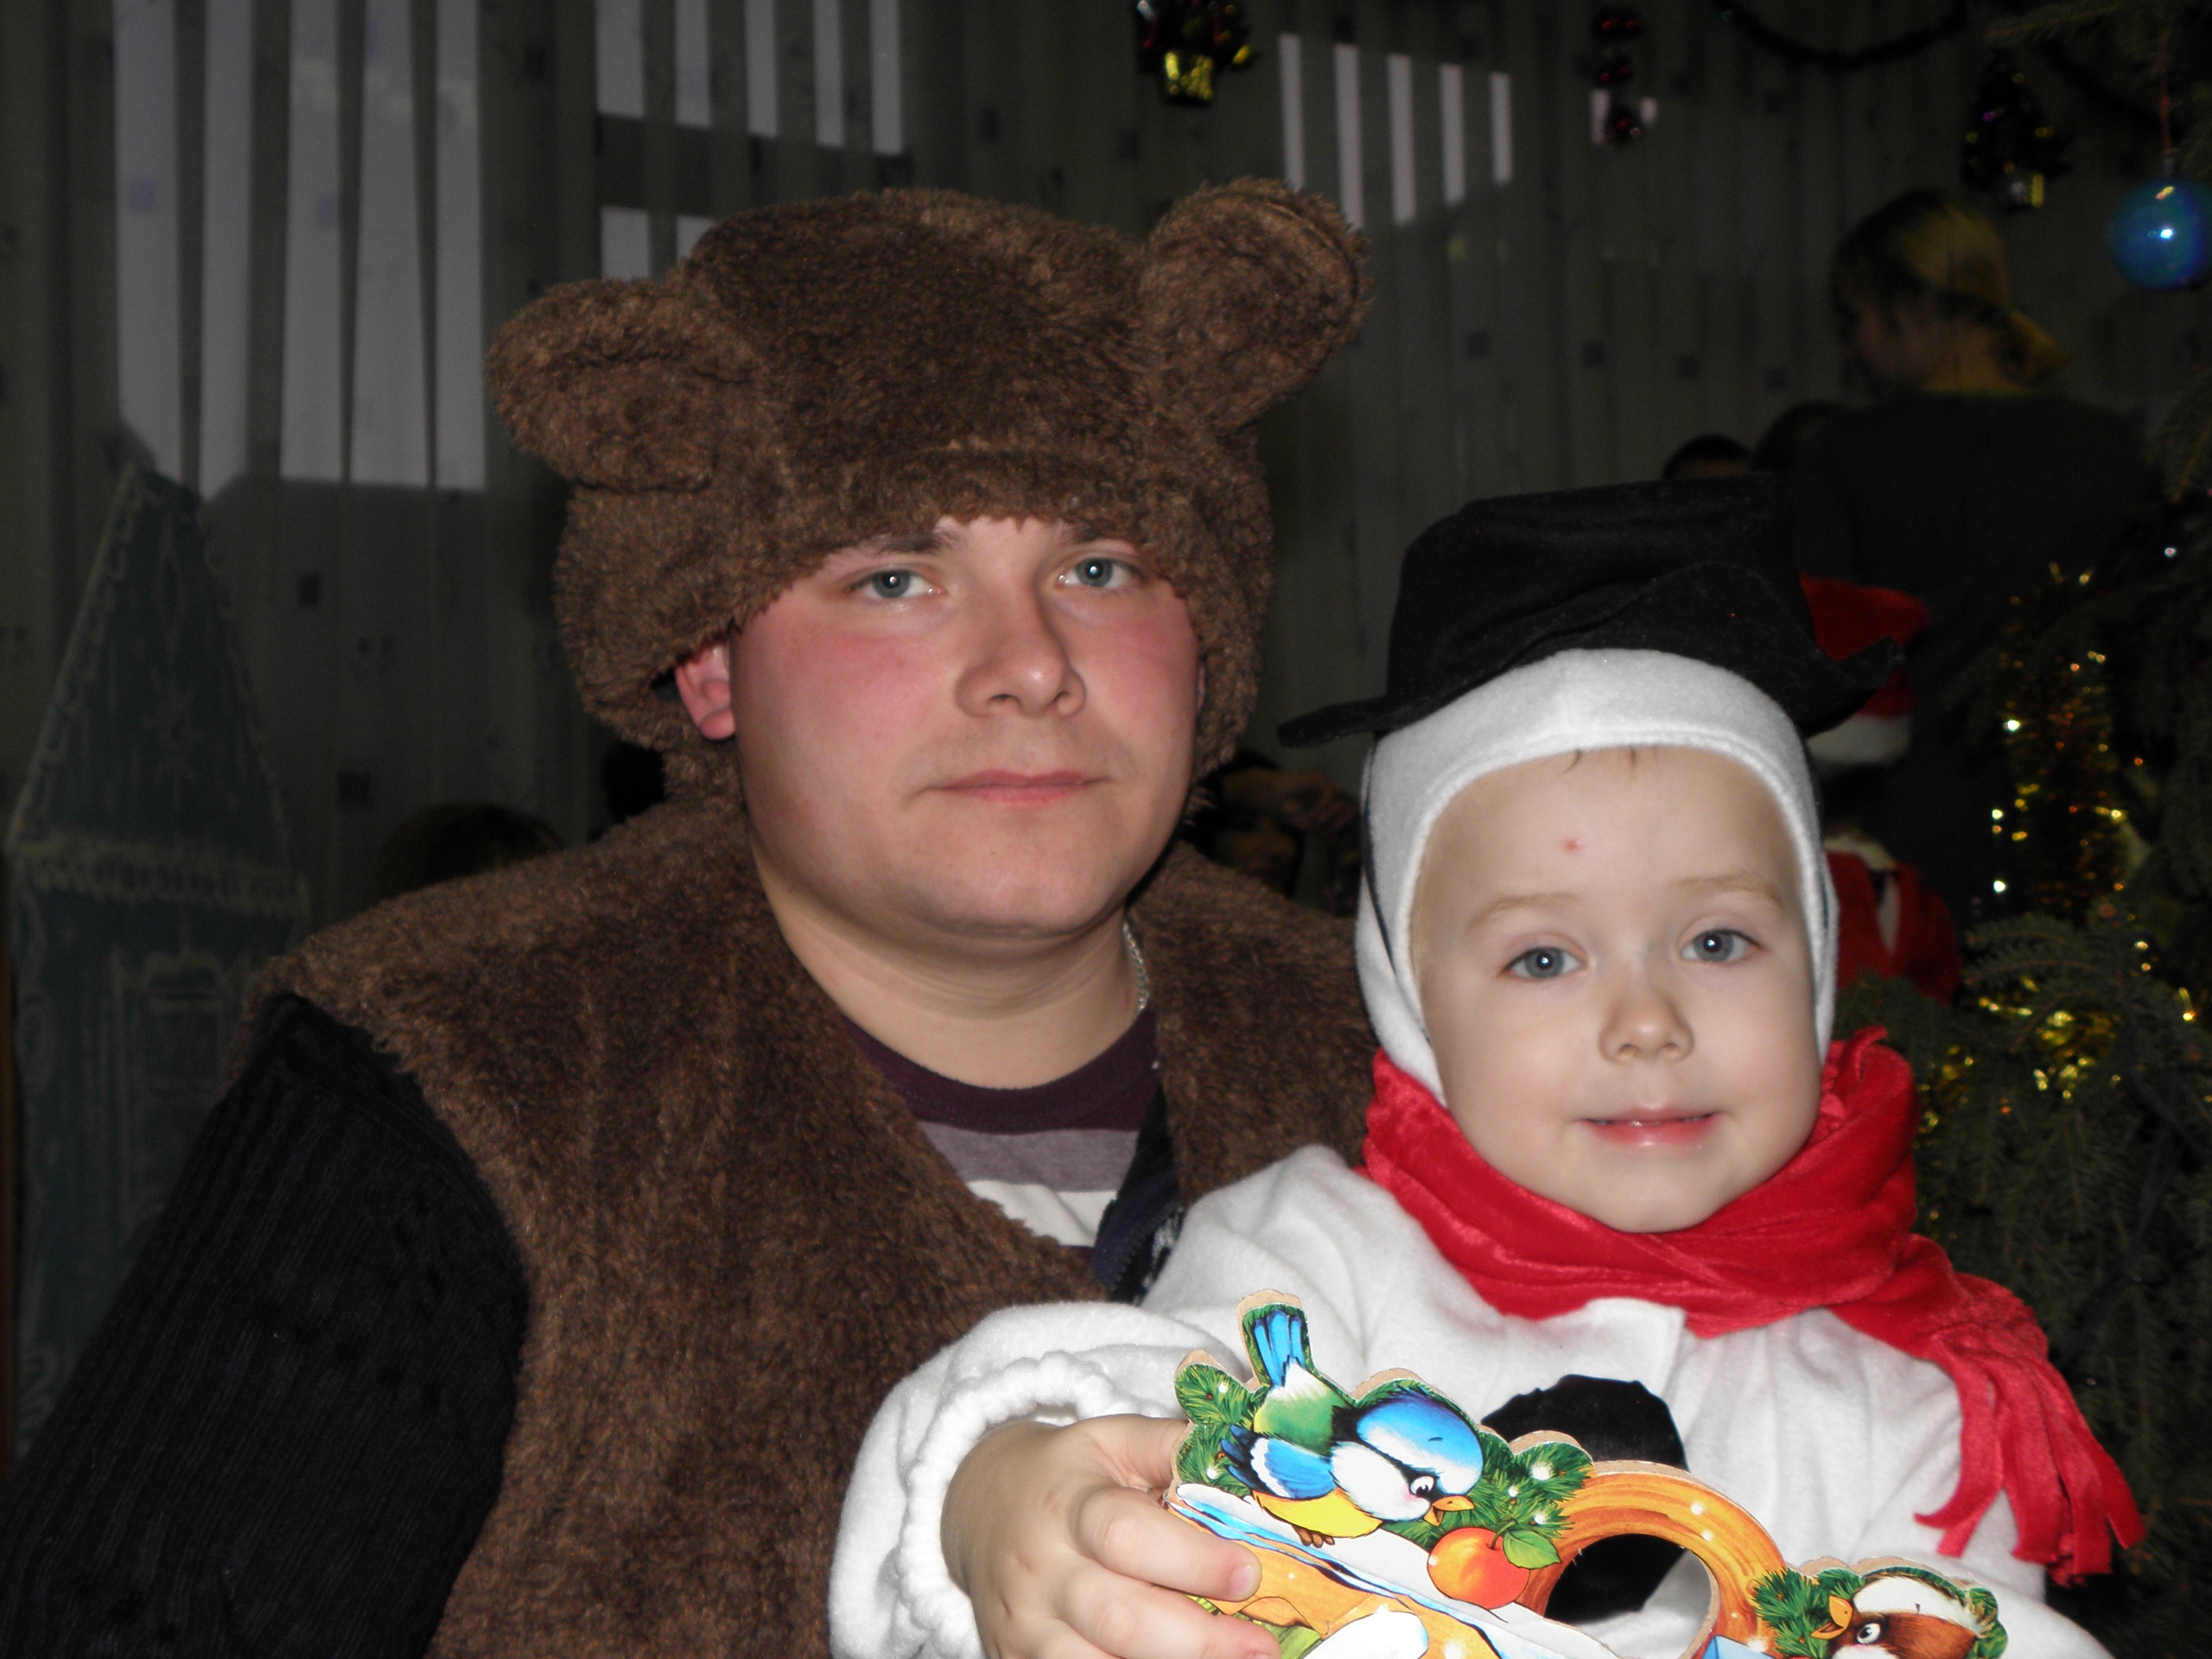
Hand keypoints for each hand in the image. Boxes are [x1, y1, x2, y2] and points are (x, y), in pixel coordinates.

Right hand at [941, 1415, 1274, 1658]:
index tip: (1248, 1573)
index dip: (1192, 1559)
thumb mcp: (1114, 1441)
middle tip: (1260, 1647)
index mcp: (1068, 1504)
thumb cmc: (1067, 1475)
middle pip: (1120, 1618)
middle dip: (1199, 1640)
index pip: (1125, 1535)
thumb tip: (1249, 1467)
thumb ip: (1175, 1448)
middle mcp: (1041, 1570)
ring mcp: (1026, 1627)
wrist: (982, 1508)